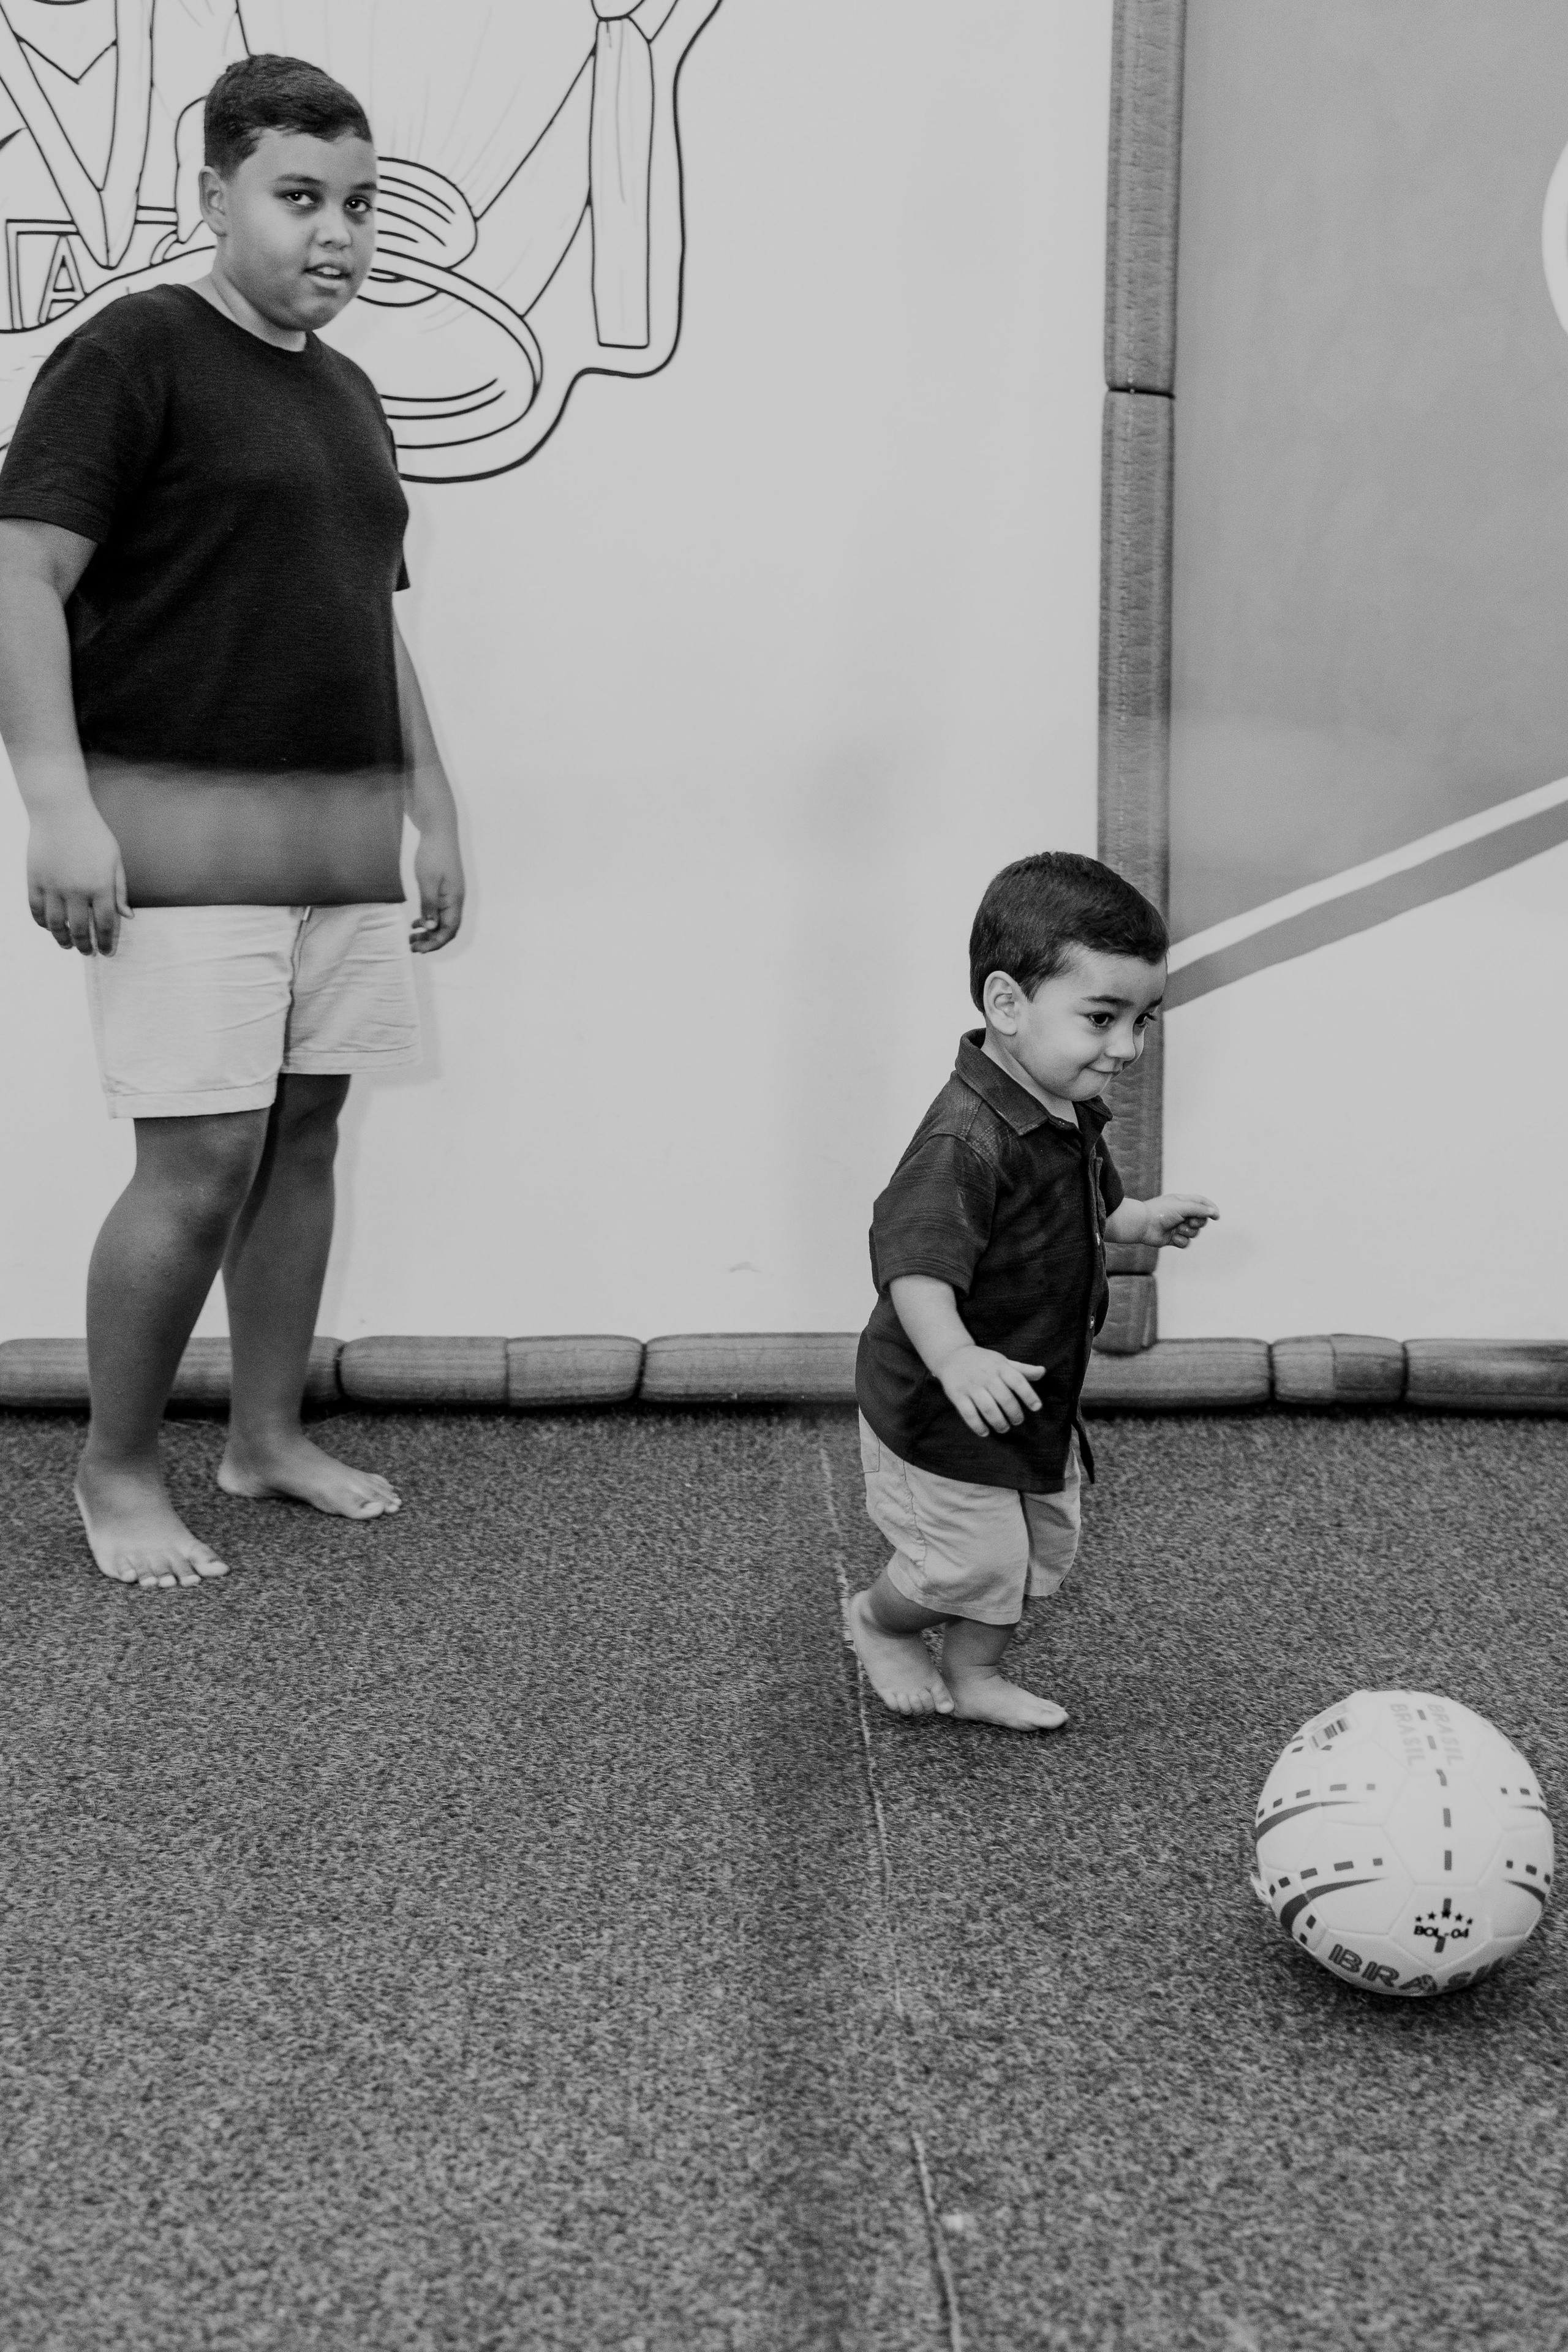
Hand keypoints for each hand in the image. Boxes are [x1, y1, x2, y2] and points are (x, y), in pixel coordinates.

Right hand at [27, 804, 129, 953]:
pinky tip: (50, 927)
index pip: (105, 924)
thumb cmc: (93, 834)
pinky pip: (36, 910)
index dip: (107, 942)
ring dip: (62, 939)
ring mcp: (53, 886)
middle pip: (80, 929)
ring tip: (68, 945)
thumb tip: (127, 916)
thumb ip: (120, 890)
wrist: (60, 811)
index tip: (107, 952)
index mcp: (101, 886)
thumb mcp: (114, 860)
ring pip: (56, 925)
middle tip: (88, 952)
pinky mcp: (34, 880)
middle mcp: (76, 890)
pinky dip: (43, 923)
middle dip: (86, 946)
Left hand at [411, 827, 464, 952]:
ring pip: (442, 921)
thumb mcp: (427, 881)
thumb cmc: (433, 854)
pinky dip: (429, 920)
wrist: (439, 830)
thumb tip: (430, 928)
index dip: (435, 942)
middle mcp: (456, 900)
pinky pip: (439, 911)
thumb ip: (429, 905)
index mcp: (455, 900)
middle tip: (412, 947)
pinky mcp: (445, 889)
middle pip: (447, 929)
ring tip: (411, 938)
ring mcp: (451, 895)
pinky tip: (416, 922)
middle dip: (431, 941)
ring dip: (428, 932)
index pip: (449, 930)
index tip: (419, 949)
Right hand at [934, 1344, 1045, 1438]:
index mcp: (999, 1367)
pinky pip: (968, 1413)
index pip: (1018, 1381)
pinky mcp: (957, 1395)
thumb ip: (1022, 1369)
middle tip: (1018, 1421)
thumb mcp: (1002, 1361)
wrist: (952, 1355)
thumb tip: (1043, 1372)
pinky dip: (977, 1425)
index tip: (1036, 1407)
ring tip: (1004, 1428)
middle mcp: (986, 1376)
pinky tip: (985, 1432)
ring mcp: (971, 1386)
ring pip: (988, 1408)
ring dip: (998, 1422)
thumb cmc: (983, 1361)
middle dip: (1014, 1414)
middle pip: (1004, 1398)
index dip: (1029, 1395)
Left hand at [1143, 1193, 1219, 1248]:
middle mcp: (1180, 1214)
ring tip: (1178, 1229)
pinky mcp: (1172, 1238)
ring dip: (1188, 1232)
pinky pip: (1185, 1242)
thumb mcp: (1182, 1206)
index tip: (1217, 1216)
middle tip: (1189, 1222)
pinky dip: (1181, 1241)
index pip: (1201, 1203)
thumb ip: (1199, 1209)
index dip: (1210, 1208)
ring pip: (1194, 1233)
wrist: (1143, 1224)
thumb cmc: (1161, 1211)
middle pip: (1200, 1220)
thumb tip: (1214, 1212)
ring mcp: (1177, 1226)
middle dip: (1198, 1222)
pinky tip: (1173, 1238)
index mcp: (1182, 1202)